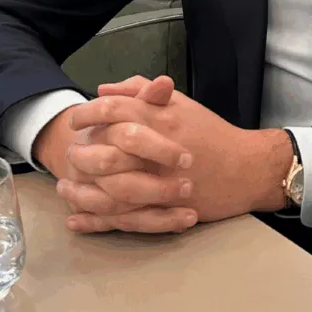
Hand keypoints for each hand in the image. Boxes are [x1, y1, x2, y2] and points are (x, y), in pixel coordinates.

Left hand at [63, 75, 291, 232]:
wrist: (247, 168)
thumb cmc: (212, 133)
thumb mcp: (180, 103)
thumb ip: (142, 92)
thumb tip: (103, 90)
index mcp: (159, 118)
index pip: (113, 110)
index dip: (88, 114)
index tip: (75, 120)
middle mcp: (156, 148)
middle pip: (105, 149)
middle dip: (81, 153)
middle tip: (69, 155)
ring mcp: (159, 182)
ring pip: (109, 189)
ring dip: (82, 191)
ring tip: (65, 188)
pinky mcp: (163, 209)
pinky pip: (122, 218)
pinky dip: (96, 221)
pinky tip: (76, 220)